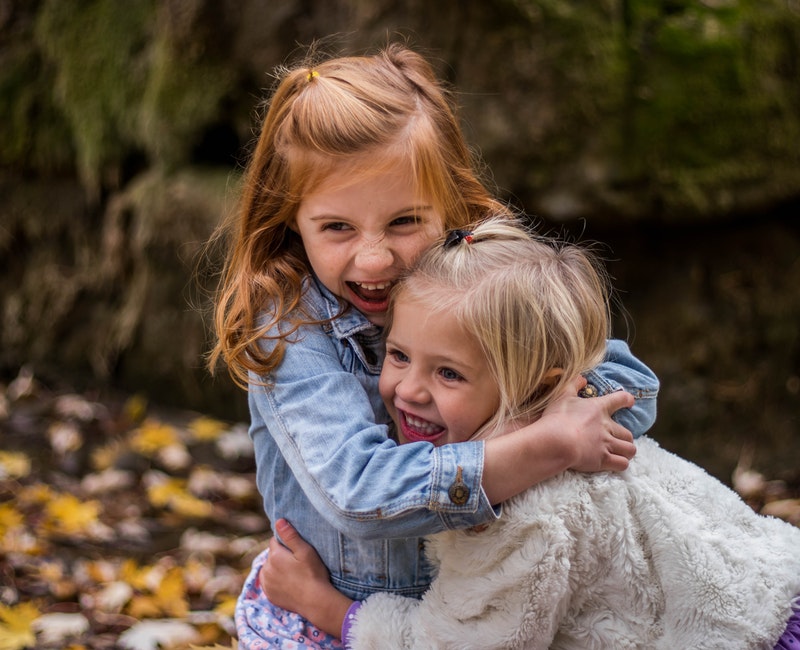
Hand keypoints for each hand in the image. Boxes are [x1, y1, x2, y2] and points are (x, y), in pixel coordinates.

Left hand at [259, 518, 352, 637]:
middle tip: (297, 563)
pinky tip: (288, 583)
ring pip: (269, 568)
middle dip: (280, 556)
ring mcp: (266, 583)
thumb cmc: (313, 573)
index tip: (296, 550)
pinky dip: (275, 581)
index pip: (275, 541)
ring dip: (276, 568)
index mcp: (274, 555)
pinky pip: (268, 582)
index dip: (286, 543)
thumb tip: (278, 521)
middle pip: (271, 555)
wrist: (315, 601)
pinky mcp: (269, 595)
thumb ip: (290, 535)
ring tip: (293, 573)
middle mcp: (266, 569)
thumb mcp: (305, 551)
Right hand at [541, 376, 635, 472]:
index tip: (630, 401)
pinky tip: (616, 464)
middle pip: (628, 433)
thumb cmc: (558, 417)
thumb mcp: (562, 395)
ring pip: (630, 449)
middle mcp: (607, 426)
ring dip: (627, 451)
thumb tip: (582, 377)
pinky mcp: (603, 460)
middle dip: (625, 437)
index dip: (626, 400)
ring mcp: (606, 444)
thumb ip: (573, 384)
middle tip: (618, 439)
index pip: (619, 399)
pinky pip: (622, 464)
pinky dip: (621, 464)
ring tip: (621, 453)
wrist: (556, 441)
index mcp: (598, 408)